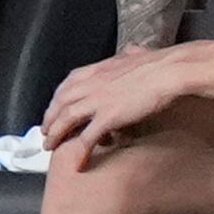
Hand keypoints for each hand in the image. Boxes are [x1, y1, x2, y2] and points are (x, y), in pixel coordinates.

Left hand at [40, 47, 180, 169]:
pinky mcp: (108, 117)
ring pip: (67, 119)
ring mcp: (98, 100)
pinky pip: (87, 138)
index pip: (68, 83)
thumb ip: (131, 54)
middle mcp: (92, 84)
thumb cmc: (158, 63)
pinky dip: (79, 151)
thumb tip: (133, 50)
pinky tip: (77, 163)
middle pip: (61, 102)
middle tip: (45, 132)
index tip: (54, 107)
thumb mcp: (138, 54)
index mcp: (98, 69)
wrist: (168, 72)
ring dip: (56, 134)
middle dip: (50, 118)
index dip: (58, 97)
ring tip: (50, 146)